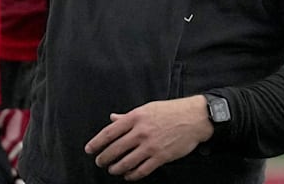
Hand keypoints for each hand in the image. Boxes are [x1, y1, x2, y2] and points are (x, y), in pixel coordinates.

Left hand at [84, 96, 212, 180]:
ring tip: (112, 169)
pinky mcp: (161, 157)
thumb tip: (112, 118)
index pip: (109, 132)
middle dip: (104, 158)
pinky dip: (132, 175)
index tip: (89, 149)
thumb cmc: (171, 111)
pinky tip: (128, 175)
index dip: (96, 143)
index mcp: (135, 117)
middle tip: (99, 162)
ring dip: (116, 168)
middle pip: (115, 149)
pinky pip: (142, 170)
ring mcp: (151, 146)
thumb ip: (128, 116)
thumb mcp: (147, 108)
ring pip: (126, 162)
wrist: (194, 118)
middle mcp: (141, 132)